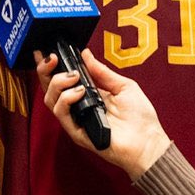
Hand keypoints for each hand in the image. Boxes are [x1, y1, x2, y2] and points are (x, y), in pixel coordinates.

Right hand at [35, 48, 171, 179]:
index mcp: (88, 94)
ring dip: (58, 83)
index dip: (51, 66)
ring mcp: (76, 119)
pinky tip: (80, 91)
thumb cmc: (140, 118)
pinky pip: (62, 114)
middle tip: (53, 59)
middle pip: (50, 88)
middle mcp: (78, 106)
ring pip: (50, 100)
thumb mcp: (123, 86)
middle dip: (46, 70)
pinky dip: (66, 99)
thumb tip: (86, 55)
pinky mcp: (77, 132)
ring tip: (74, 77)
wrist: (148, 142)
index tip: (49, 52)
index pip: (62, 79)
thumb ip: (102, 72)